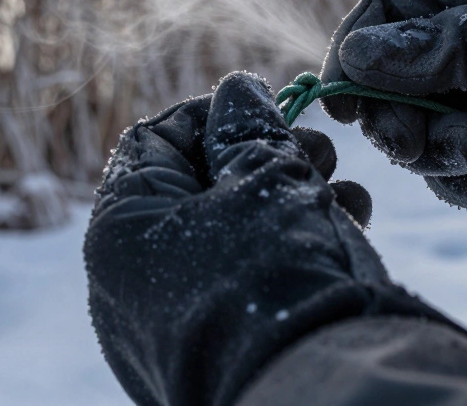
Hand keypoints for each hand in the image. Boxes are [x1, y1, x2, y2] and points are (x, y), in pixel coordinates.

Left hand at [85, 72, 454, 405]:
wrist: (319, 392)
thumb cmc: (277, 273)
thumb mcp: (266, 178)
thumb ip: (249, 125)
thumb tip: (236, 90)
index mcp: (119, 232)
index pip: (151, 142)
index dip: (213, 113)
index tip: (268, 107)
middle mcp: (129, 286)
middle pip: (195, 189)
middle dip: (264, 158)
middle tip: (320, 150)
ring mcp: (170, 330)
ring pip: (229, 238)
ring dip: (291, 201)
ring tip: (347, 193)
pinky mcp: (215, 358)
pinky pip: (245, 287)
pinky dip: (289, 254)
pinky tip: (347, 233)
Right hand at [321, 0, 466, 208]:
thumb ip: (442, 45)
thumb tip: (357, 58)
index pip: (380, 18)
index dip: (352, 59)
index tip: (344, 104)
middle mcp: (461, 47)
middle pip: (387, 90)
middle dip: (399, 122)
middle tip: (418, 142)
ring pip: (418, 139)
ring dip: (443, 155)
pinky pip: (459, 178)